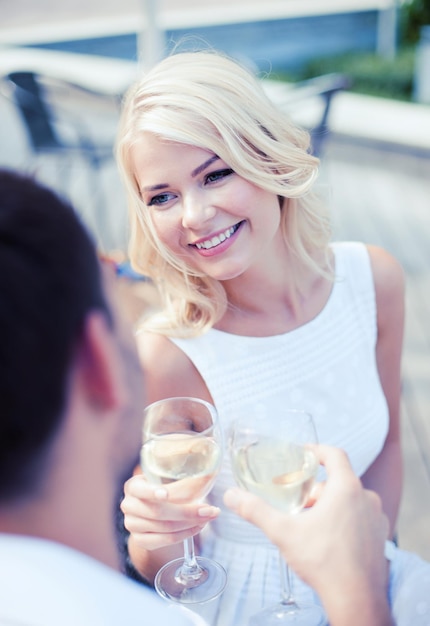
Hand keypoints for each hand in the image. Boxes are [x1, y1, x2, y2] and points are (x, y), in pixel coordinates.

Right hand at [121, 470, 219, 551]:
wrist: (153, 508)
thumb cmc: (163, 489)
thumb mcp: (169, 480)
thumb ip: (186, 479)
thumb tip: (211, 473)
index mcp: (133, 486)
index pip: (140, 490)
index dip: (152, 492)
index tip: (166, 494)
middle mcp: (129, 506)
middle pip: (158, 512)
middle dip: (188, 512)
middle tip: (209, 509)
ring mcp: (132, 525)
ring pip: (164, 528)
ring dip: (191, 524)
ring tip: (208, 517)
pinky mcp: (140, 541)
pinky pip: (165, 541)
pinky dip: (185, 535)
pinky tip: (198, 527)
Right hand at [224, 445, 391, 625]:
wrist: (356, 599)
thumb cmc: (324, 561)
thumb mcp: (283, 532)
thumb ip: (256, 511)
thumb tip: (232, 495)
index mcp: (346, 488)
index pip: (335, 454)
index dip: (317, 450)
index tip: (304, 454)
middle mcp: (366, 498)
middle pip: (340, 480)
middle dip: (317, 487)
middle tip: (299, 500)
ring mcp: (377, 518)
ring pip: (351, 499)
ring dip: (332, 504)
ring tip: (311, 520)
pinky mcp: (380, 537)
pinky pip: (361, 517)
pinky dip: (346, 519)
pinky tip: (329, 538)